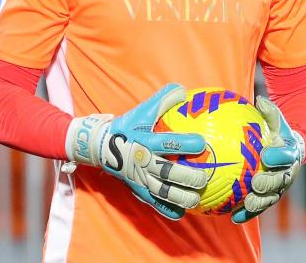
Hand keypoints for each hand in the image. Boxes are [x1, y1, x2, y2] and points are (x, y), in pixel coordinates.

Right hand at [65, 84, 207, 219]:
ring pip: (162, 191)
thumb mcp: (143, 110)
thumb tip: (184, 91)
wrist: (101, 146)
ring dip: (180, 196)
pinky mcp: (137, 189)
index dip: (186, 144)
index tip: (202, 144)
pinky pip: (153, 203)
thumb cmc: (128, 126)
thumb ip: (164, 99)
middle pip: (167, 172)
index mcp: (146, 141)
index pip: (168, 143)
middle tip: (204, 177)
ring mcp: (139, 178)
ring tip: (196, 198)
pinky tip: (181, 212)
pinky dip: (167, 209)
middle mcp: (143, 161)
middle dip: (187, 176)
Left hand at [232, 97, 304, 223]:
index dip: (278, 156)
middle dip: (269, 184)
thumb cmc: (277, 131)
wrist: (288, 149)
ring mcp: (279, 187)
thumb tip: (259, 99)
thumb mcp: (275, 119)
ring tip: (247, 204)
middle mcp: (287, 172)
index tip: (267, 154)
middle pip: (281, 181)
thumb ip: (269, 111)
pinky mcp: (269, 197)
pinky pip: (258, 207)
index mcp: (289, 153)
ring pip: (271, 198)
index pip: (287, 155)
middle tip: (255, 183)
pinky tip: (233, 218)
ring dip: (260, 203)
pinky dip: (247, 214)